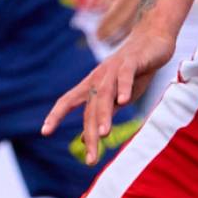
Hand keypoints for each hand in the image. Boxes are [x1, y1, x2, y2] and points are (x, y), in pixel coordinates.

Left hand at [41, 23, 176, 164]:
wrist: (153, 38)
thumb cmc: (135, 70)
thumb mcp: (116, 96)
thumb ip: (102, 113)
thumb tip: (85, 136)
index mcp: (92, 85)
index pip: (68, 101)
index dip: (55, 115)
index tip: (44, 132)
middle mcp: (99, 77)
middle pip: (90, 108)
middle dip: (90, 134)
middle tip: (90, 159)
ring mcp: (114, 68)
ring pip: (105, 94)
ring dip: (103, 115)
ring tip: (103, 135)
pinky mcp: (132, 61)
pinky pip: (126, 75)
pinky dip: (124, 87)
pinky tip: (125, 102)